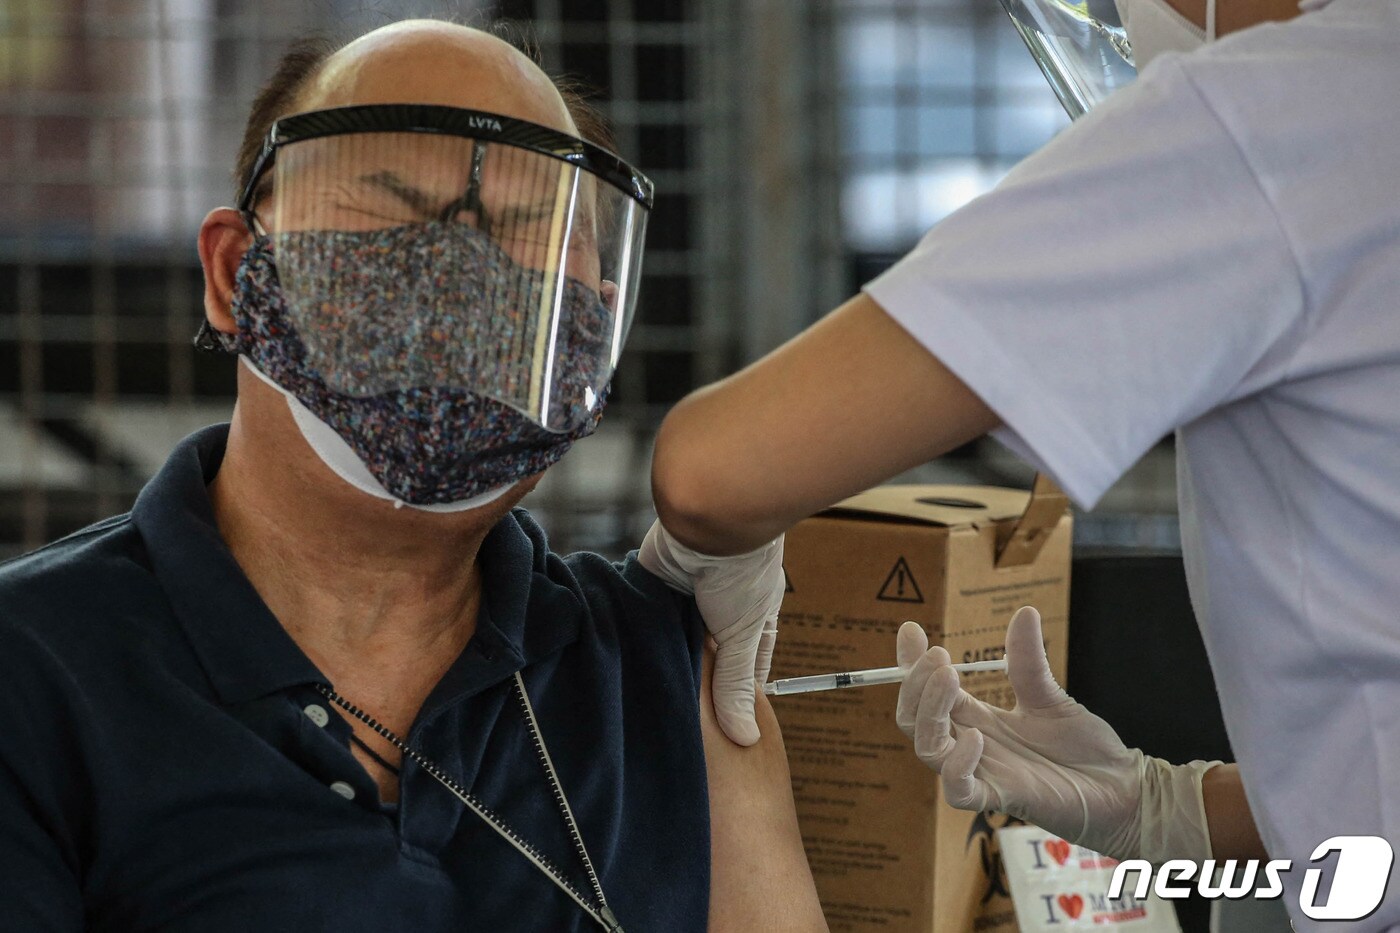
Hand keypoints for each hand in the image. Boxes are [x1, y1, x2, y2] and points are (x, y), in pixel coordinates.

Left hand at [638, 519, 783, 745]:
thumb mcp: (743, 636)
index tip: (721, 729)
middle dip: (694, 678)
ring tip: (648, 697)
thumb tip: (745, 739)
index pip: (744, 668)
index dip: (734, 695)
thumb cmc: (742, 574)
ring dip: (665, 655)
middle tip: (677, 720)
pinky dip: (640, 632)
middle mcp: (718, 609)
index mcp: (751, 619)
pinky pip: (646, 615)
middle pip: (704, 655)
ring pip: (673, 638)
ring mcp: (684, 597)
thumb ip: (736, 684)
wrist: (711, 521)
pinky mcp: (653, 583)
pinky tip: (627, 660)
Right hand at [895, 606, 1217, 862]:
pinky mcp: (1001, 799)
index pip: (927, 692)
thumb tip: (1024, 612)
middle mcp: (971, 745)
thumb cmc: (1085, 750)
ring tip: (951, 679)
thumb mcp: (1050, 697)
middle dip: (916, 684)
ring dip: (930, 711)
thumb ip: (1027, 661)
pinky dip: (957, 764)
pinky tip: (977, 738)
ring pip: (927, 748)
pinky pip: (958, 791)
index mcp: (977, 719)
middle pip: (914, 719)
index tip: (911, 629)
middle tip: (939, 656)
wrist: (1124, 788)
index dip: (911, 664)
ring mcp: (983, 773)